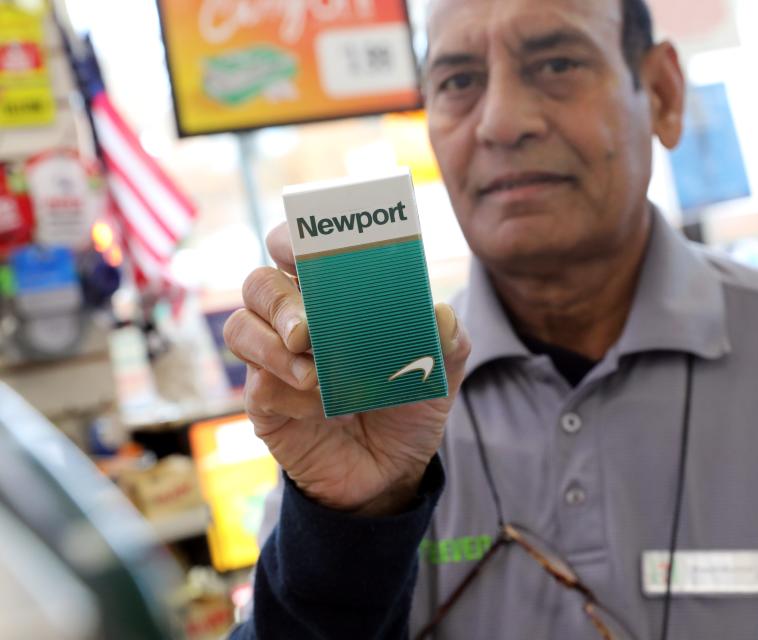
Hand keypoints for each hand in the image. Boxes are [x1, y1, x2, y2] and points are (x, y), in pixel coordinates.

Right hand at [223, 224, 469, 516]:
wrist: (392, 471)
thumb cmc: (408, 404)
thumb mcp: (440, 371)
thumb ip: (448, 339)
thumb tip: (440, 314)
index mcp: (332, 295)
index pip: (294, 249)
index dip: (291, 240)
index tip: (302, 250)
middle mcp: (294, 320)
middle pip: (258, 284)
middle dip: (279, 299)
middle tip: (308, 330)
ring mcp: (274, 361)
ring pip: (240, 328)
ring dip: (274, 347)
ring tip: (314, 373)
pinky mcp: (265, 403)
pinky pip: (257, 384)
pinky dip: (287, 391)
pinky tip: (319, 406)